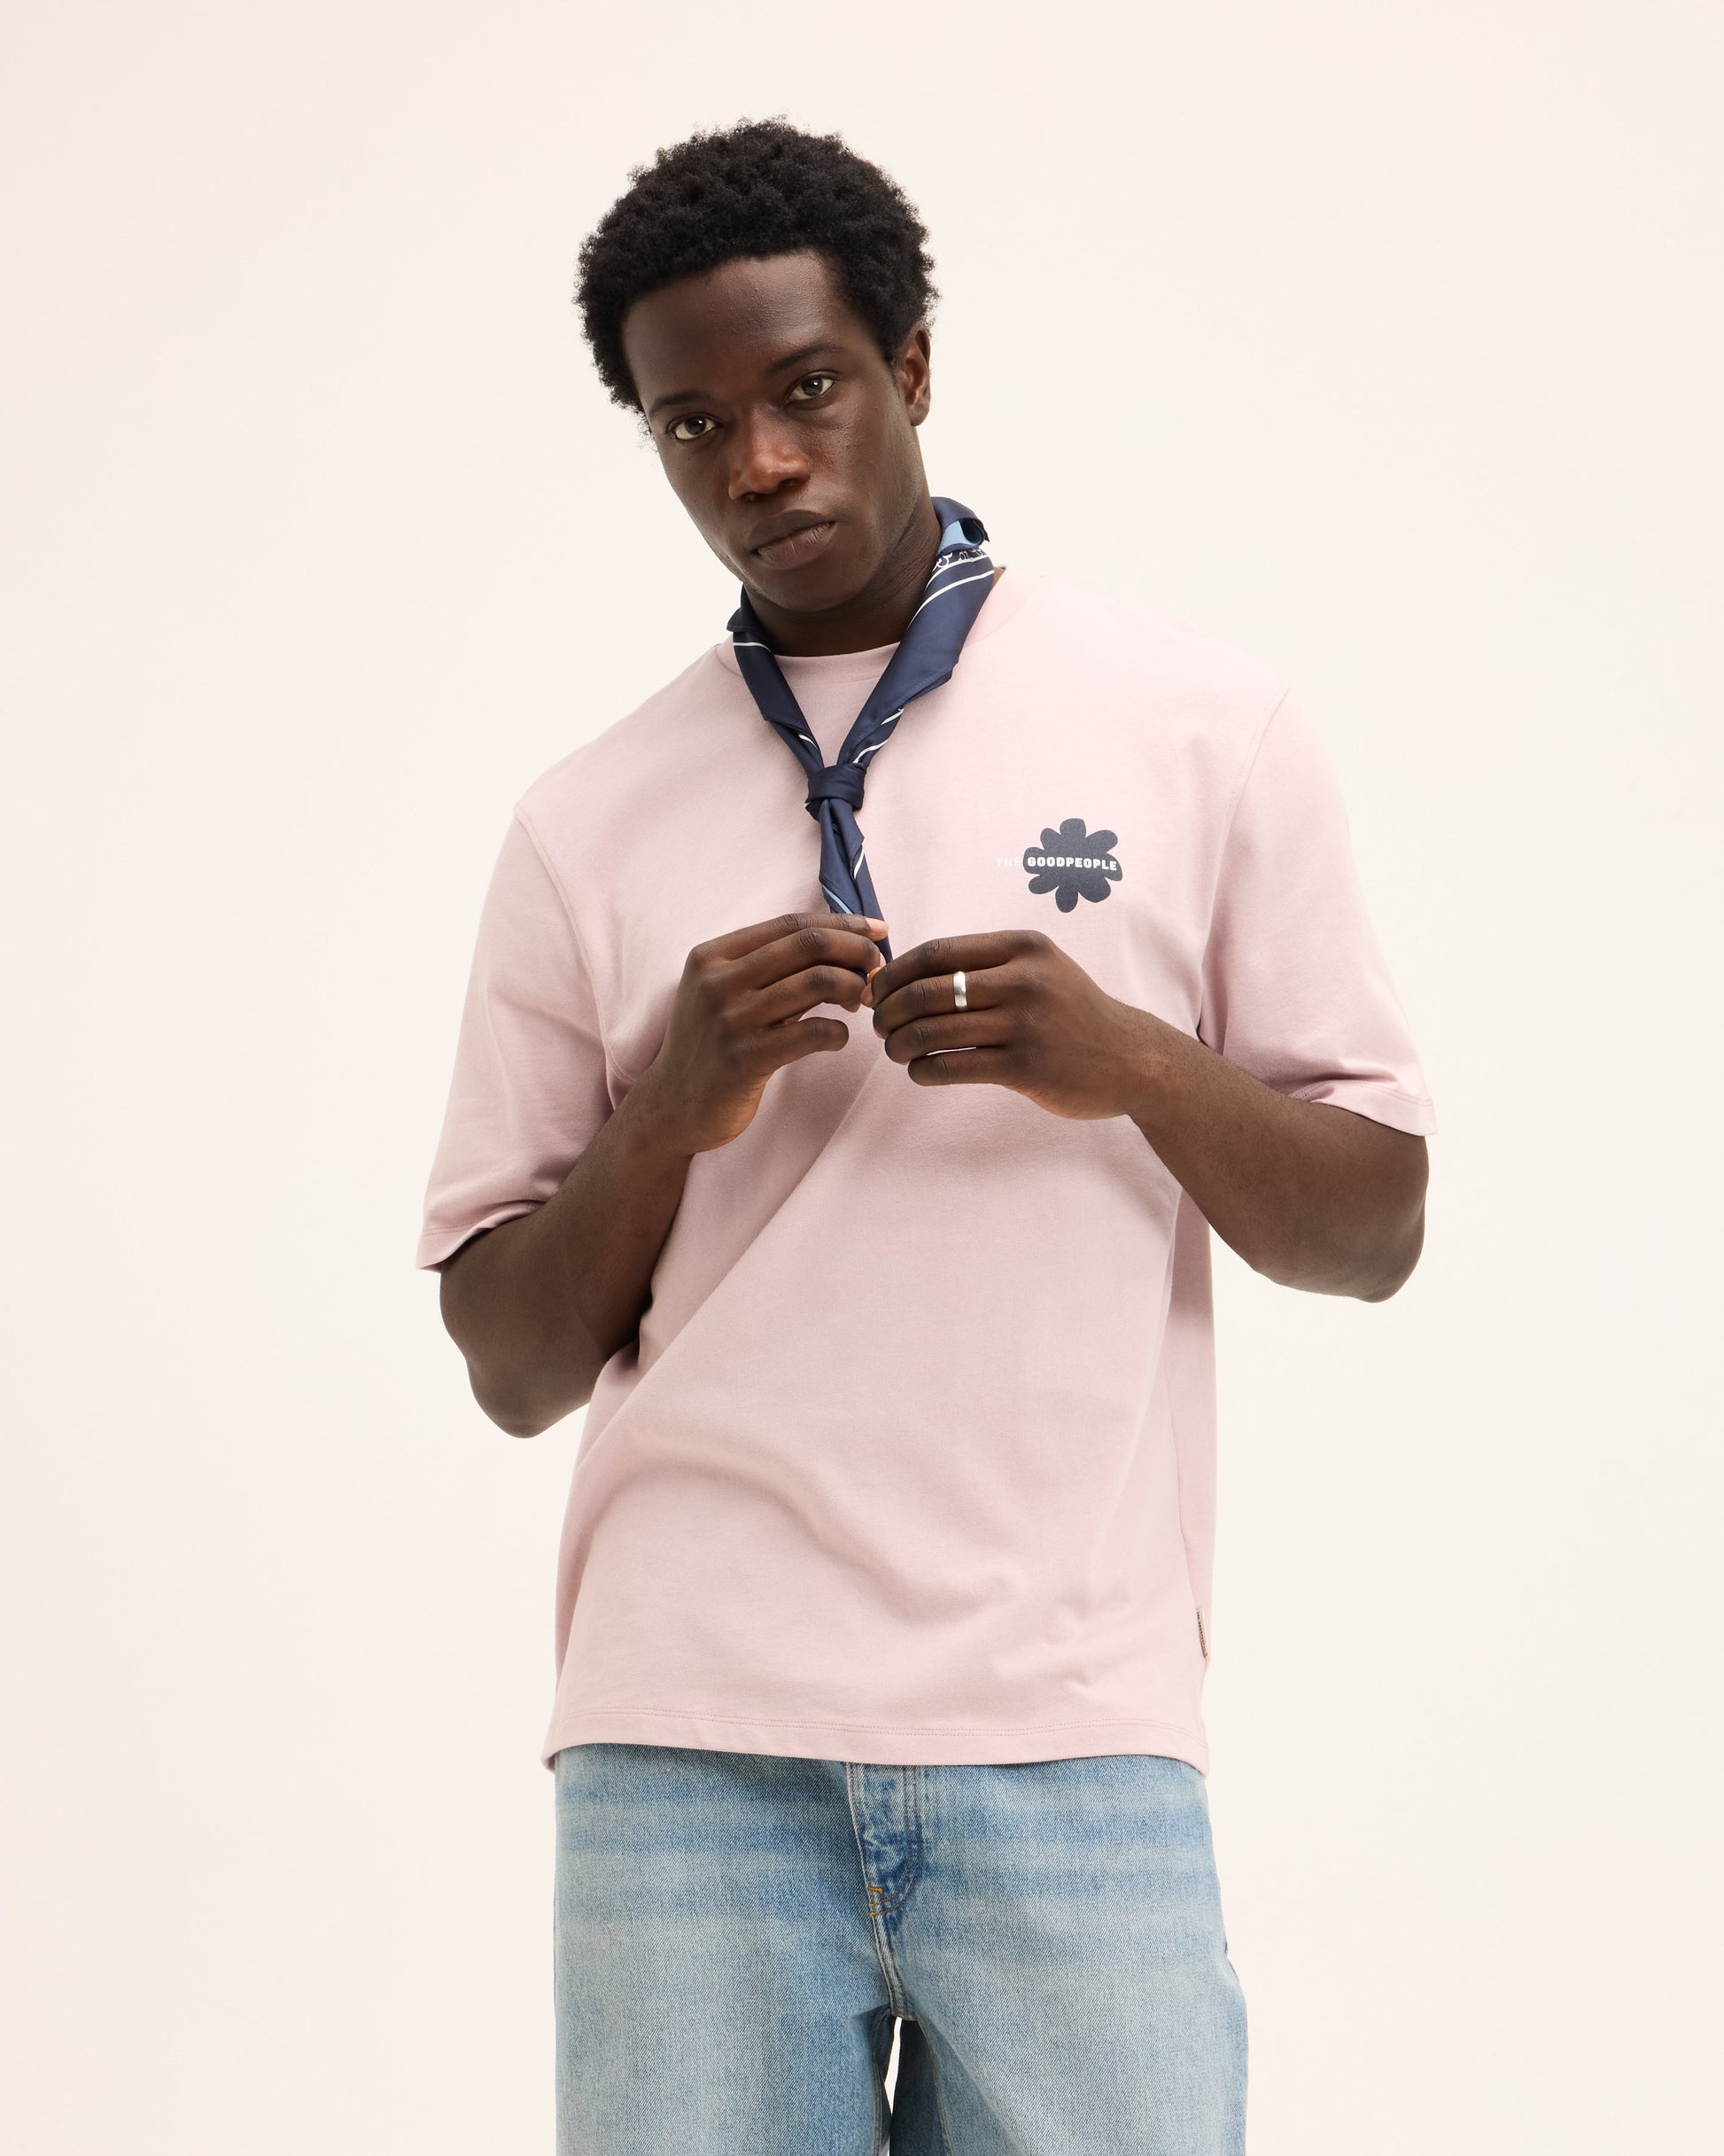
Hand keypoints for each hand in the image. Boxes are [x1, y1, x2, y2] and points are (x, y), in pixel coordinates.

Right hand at [631, 912, 887, 1154]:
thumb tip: (841, 943)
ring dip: (854, 989)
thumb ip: (770, 968)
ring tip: (859, 1003)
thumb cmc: (713, 1045)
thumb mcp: (725, 993)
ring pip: (817, 982)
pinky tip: (837, 1038)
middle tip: (877, 970)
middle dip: (857, 951)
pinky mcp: (745, 1059)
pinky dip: (838, 1032)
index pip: (791, 924)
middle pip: (809, 945)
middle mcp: (717, 981)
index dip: (842, 923)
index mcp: (713, 956)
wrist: (674, 1107)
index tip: (878, 931)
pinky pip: (813, 1033)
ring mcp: (730, 1019)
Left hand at [863, 929, 1164, 1119]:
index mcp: (1022, 947)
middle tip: (880, 1026)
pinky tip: (921, 1072)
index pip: (937, 952)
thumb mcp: (1039, 969)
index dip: (895, 972)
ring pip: (931, 1031)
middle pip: (926, 991)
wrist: (1130, 1057)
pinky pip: (951, 1067)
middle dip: (888, 1011)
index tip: (878, 990)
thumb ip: (984, 965)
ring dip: (899, 1045)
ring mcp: (1025, 1024)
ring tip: (896, 1051)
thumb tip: (905, 973)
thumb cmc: (1071, 1011)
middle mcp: (1024, 980)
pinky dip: (923, 1071)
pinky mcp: (1025, 1067)